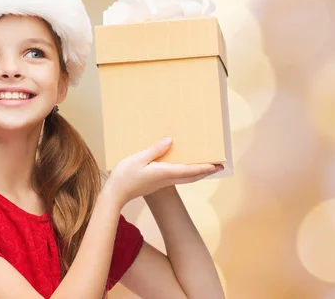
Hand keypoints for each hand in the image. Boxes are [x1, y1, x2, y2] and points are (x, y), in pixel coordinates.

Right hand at [104, 137, 219, 207]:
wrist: (115, 194)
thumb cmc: (125, 176)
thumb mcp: (138, 159)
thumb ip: (155, 150)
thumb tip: (170, 141)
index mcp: (164, 173)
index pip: (189, 170)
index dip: (203, 167)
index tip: (217, 165)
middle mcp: (166, 179)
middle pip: (191, 176)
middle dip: (206, 171)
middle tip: (219, 166)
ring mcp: (162, 182)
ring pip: (186, 178)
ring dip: (198, 173)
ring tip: (207, 167)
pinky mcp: (157, 183)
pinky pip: (177, 177)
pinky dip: (187, 173)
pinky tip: (185, 167)